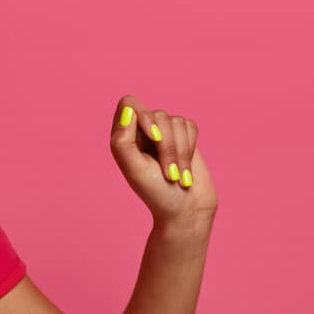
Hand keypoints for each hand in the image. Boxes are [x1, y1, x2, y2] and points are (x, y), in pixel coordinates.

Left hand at [108, 94, 217, 230]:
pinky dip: (190, 148)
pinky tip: (187, 167)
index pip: (129, 103)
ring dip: (180, 152)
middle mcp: (144, 130)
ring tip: (177, 175)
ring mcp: (166, 132)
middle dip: (167, 145)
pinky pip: (190, 126)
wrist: (187, 210)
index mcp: (124, 136)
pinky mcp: (185, 136)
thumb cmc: (156, 193)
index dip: (143, 115)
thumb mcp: (134, 169)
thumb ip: (123, 140)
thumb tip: (128, 110)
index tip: (154, 138)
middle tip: (168, 173)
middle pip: (157, 114)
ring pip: (176, 121)